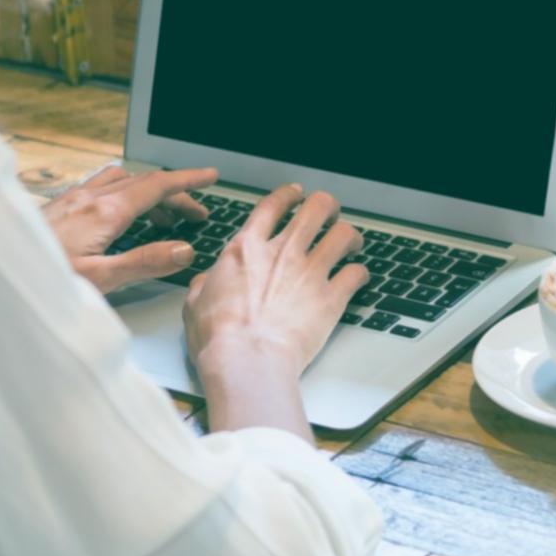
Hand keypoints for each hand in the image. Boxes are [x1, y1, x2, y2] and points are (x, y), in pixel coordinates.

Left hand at [43, 164, 218, 294]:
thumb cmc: (42, 277)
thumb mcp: (101, 279)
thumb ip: (145, 262)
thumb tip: (184, 249)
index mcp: (105, 211)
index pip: (157, 186)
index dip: (188, 180)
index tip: (211, 175)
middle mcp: (88, 198)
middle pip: (143, 183)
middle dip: (175, 192)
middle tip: (196, 211)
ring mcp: (71, 199)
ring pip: (121, 183)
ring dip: (148, 192)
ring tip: (162, 215)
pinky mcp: (58, 208)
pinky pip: (100, 188)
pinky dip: (123, 195)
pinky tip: (118, 214)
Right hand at [183, 183, 368, 381]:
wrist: (247, 360)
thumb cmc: (219, 337)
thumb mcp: (194, 303)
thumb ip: (204, 285)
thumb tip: (204, 284)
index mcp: (247, 248)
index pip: (273, 205)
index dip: (288, 195)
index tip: (296, 194)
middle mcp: (283, 252)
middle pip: (317, 208)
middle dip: (327, 207)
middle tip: (330, 215)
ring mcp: (310, 272)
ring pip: (344, 234)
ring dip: (350, 236)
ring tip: (351, 243)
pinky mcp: (331, 298)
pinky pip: (356, 273)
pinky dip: (360, 273)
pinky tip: (357, 277)